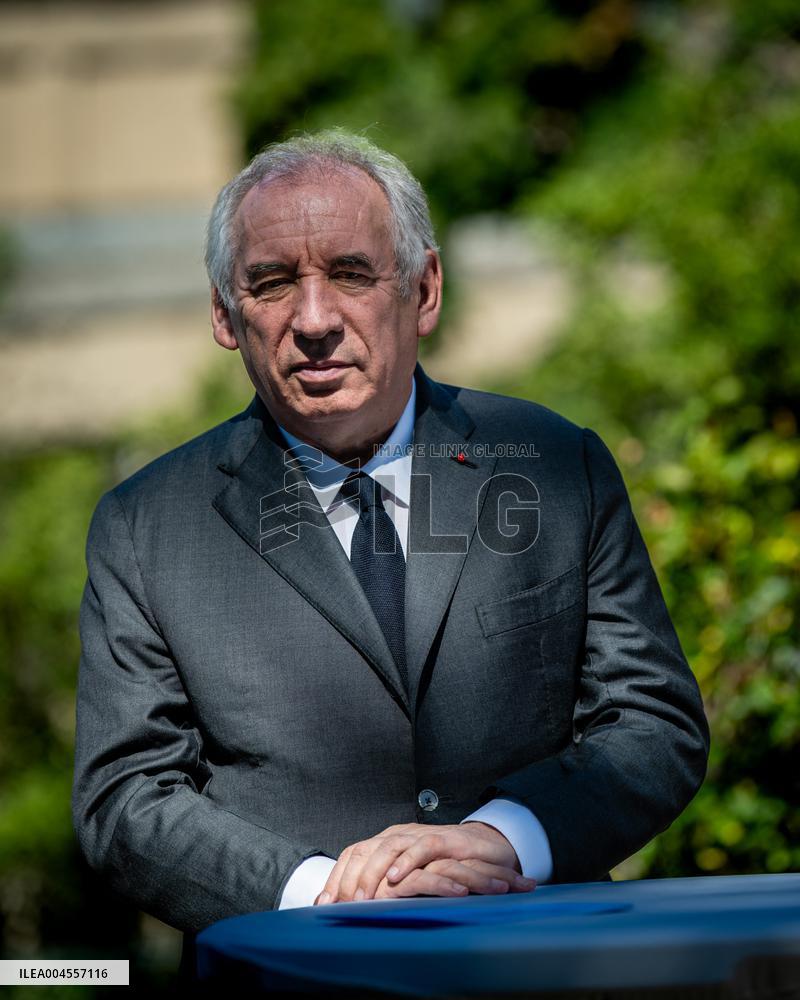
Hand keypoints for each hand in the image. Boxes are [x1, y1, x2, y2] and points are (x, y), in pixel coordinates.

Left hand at [316, 822, 533, 902]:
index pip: (354, 853)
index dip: (337, 877)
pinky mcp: (446, 840)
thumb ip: (386, 888)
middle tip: (339, 906)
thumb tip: (354, 910)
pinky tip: (395, 878)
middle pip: (365, 849)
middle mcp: (401, 834)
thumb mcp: (412, 876)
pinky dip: (407, 861)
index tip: (325, 904)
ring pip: (389, 846)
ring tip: (361, 898)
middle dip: (348, 878)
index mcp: (389, 841)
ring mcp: (422, 835)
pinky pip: (423, 847)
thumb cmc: (448, 865)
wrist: (489, 848)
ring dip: (372, 872)